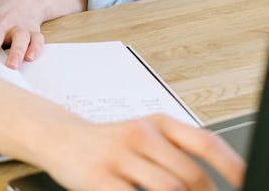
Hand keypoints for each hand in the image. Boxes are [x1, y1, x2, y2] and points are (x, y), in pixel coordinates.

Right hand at [42, 113, 245, 190]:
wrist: (61, 137)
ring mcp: (119, 156)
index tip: (245, 182)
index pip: (204, 141)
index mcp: (158, 123)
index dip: (230, 166)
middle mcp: (141, 134)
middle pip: (189, 175)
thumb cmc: (110, 143)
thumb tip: (208, 187)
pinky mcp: (99, 179)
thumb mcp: (146, 138)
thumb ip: (176, 156)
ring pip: (168, 190)